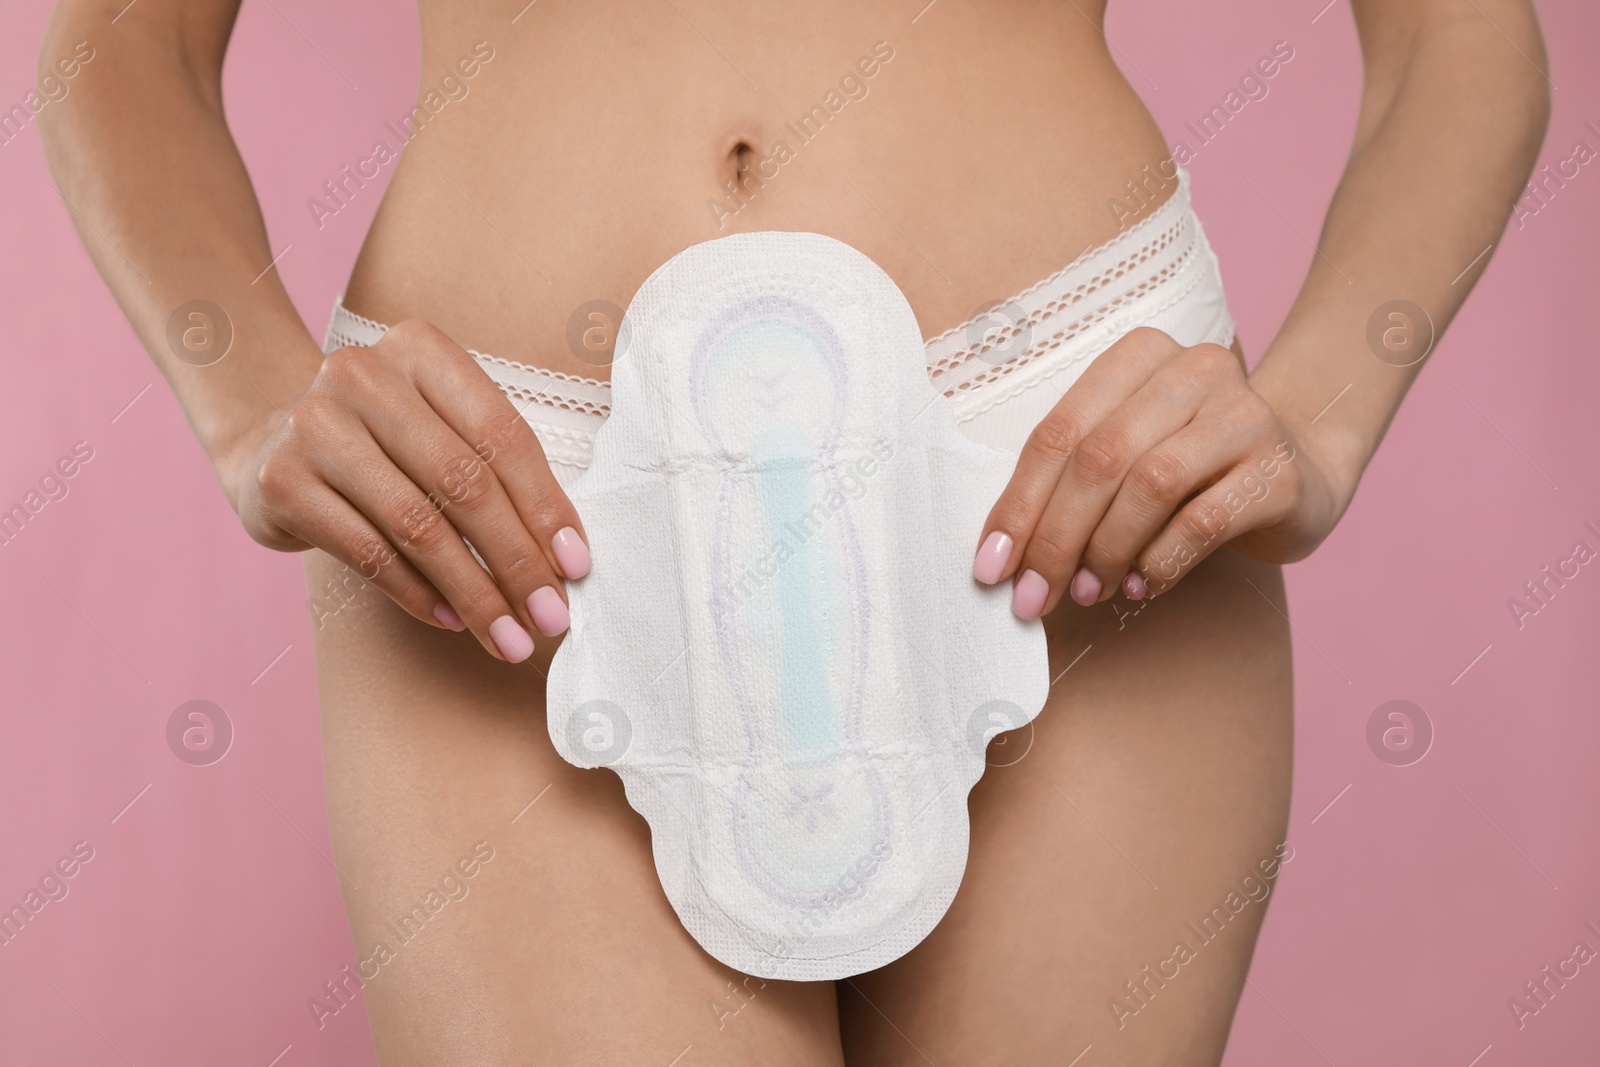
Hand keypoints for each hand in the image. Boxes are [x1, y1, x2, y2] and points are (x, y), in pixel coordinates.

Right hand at [231, 320, 590, 660]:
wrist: (267, 440)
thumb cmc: (385, 441)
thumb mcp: (439, 428)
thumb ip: (496, 473)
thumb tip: (564, 561)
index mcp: (420, 349)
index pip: (501, 436)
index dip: (545, 505)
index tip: (576, 566)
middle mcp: (363, 376)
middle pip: (463, 482)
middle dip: (516, 560)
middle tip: (550, 616)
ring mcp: (313, 426)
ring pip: (417, 524)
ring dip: (473, 591)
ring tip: (508, 636)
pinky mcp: (281, 481)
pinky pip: (368, 552)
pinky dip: (418, 593)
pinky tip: (451, 621)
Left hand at [971, 327, 1339, 617]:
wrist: (1301, 473)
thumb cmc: (1191, 470)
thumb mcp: (1126, 455)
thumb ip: (1070, 484)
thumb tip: (1002, 556)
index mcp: (1140, 355)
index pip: (1059, 432)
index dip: (1019, 504)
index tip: (991, 567)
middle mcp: (1196, 370)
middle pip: (1100, 458)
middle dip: (1056, 537)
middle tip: (1032, 595)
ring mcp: (1245, 415)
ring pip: (1150, 484)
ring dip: (1105, 550)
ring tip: (1087, 592)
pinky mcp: (1279, 470)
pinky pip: (1203, 521)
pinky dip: (1159, 561)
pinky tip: (1138, 586)